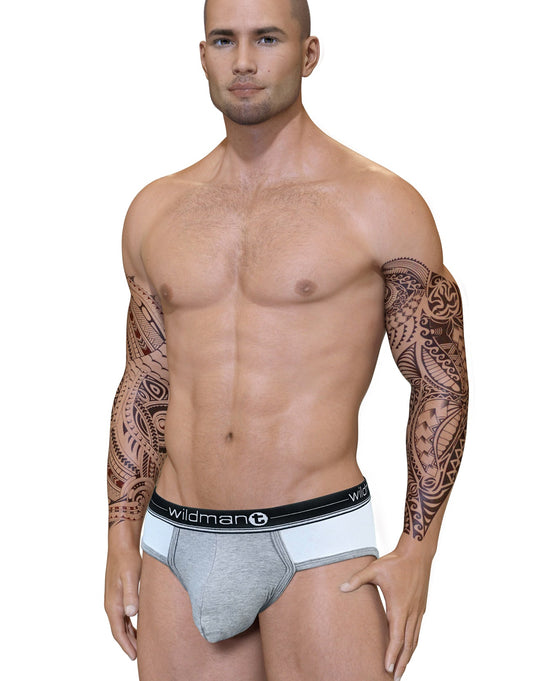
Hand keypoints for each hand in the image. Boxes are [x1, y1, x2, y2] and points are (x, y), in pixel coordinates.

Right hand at [104, 544, 141, 660]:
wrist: (121, 544)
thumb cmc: (127, 559)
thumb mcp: (132, 577)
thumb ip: (131, 595)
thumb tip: (130, 614)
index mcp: (113, 603)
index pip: (118, 632)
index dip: (126, 646)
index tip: (134, 657)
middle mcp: (111, 604)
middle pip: (119, 630)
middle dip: (128, 643)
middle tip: (140, 655)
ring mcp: (114, 599)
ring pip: (121, 623)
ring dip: (129, 634)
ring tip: (140, 644)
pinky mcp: (119, 593)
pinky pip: (123, 615)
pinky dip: (129, 624)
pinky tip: (138, 625)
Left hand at [340, 547, 431, 680]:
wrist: (417, 554)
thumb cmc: (395, 562)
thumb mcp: (373, 569)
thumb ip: (357, 579)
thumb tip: (341, 588)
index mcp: (399, 608)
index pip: (396, 638)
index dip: (392, 655)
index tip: (387, 669)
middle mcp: (411, 613)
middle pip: (407, 645)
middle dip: (401, 663)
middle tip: (395, 678)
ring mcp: (418, 611)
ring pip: (414, 640)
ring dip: (409, 656)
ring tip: (402, 669)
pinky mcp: (421, 607)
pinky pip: (418, 631)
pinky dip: (413, 644)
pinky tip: (409, 648)